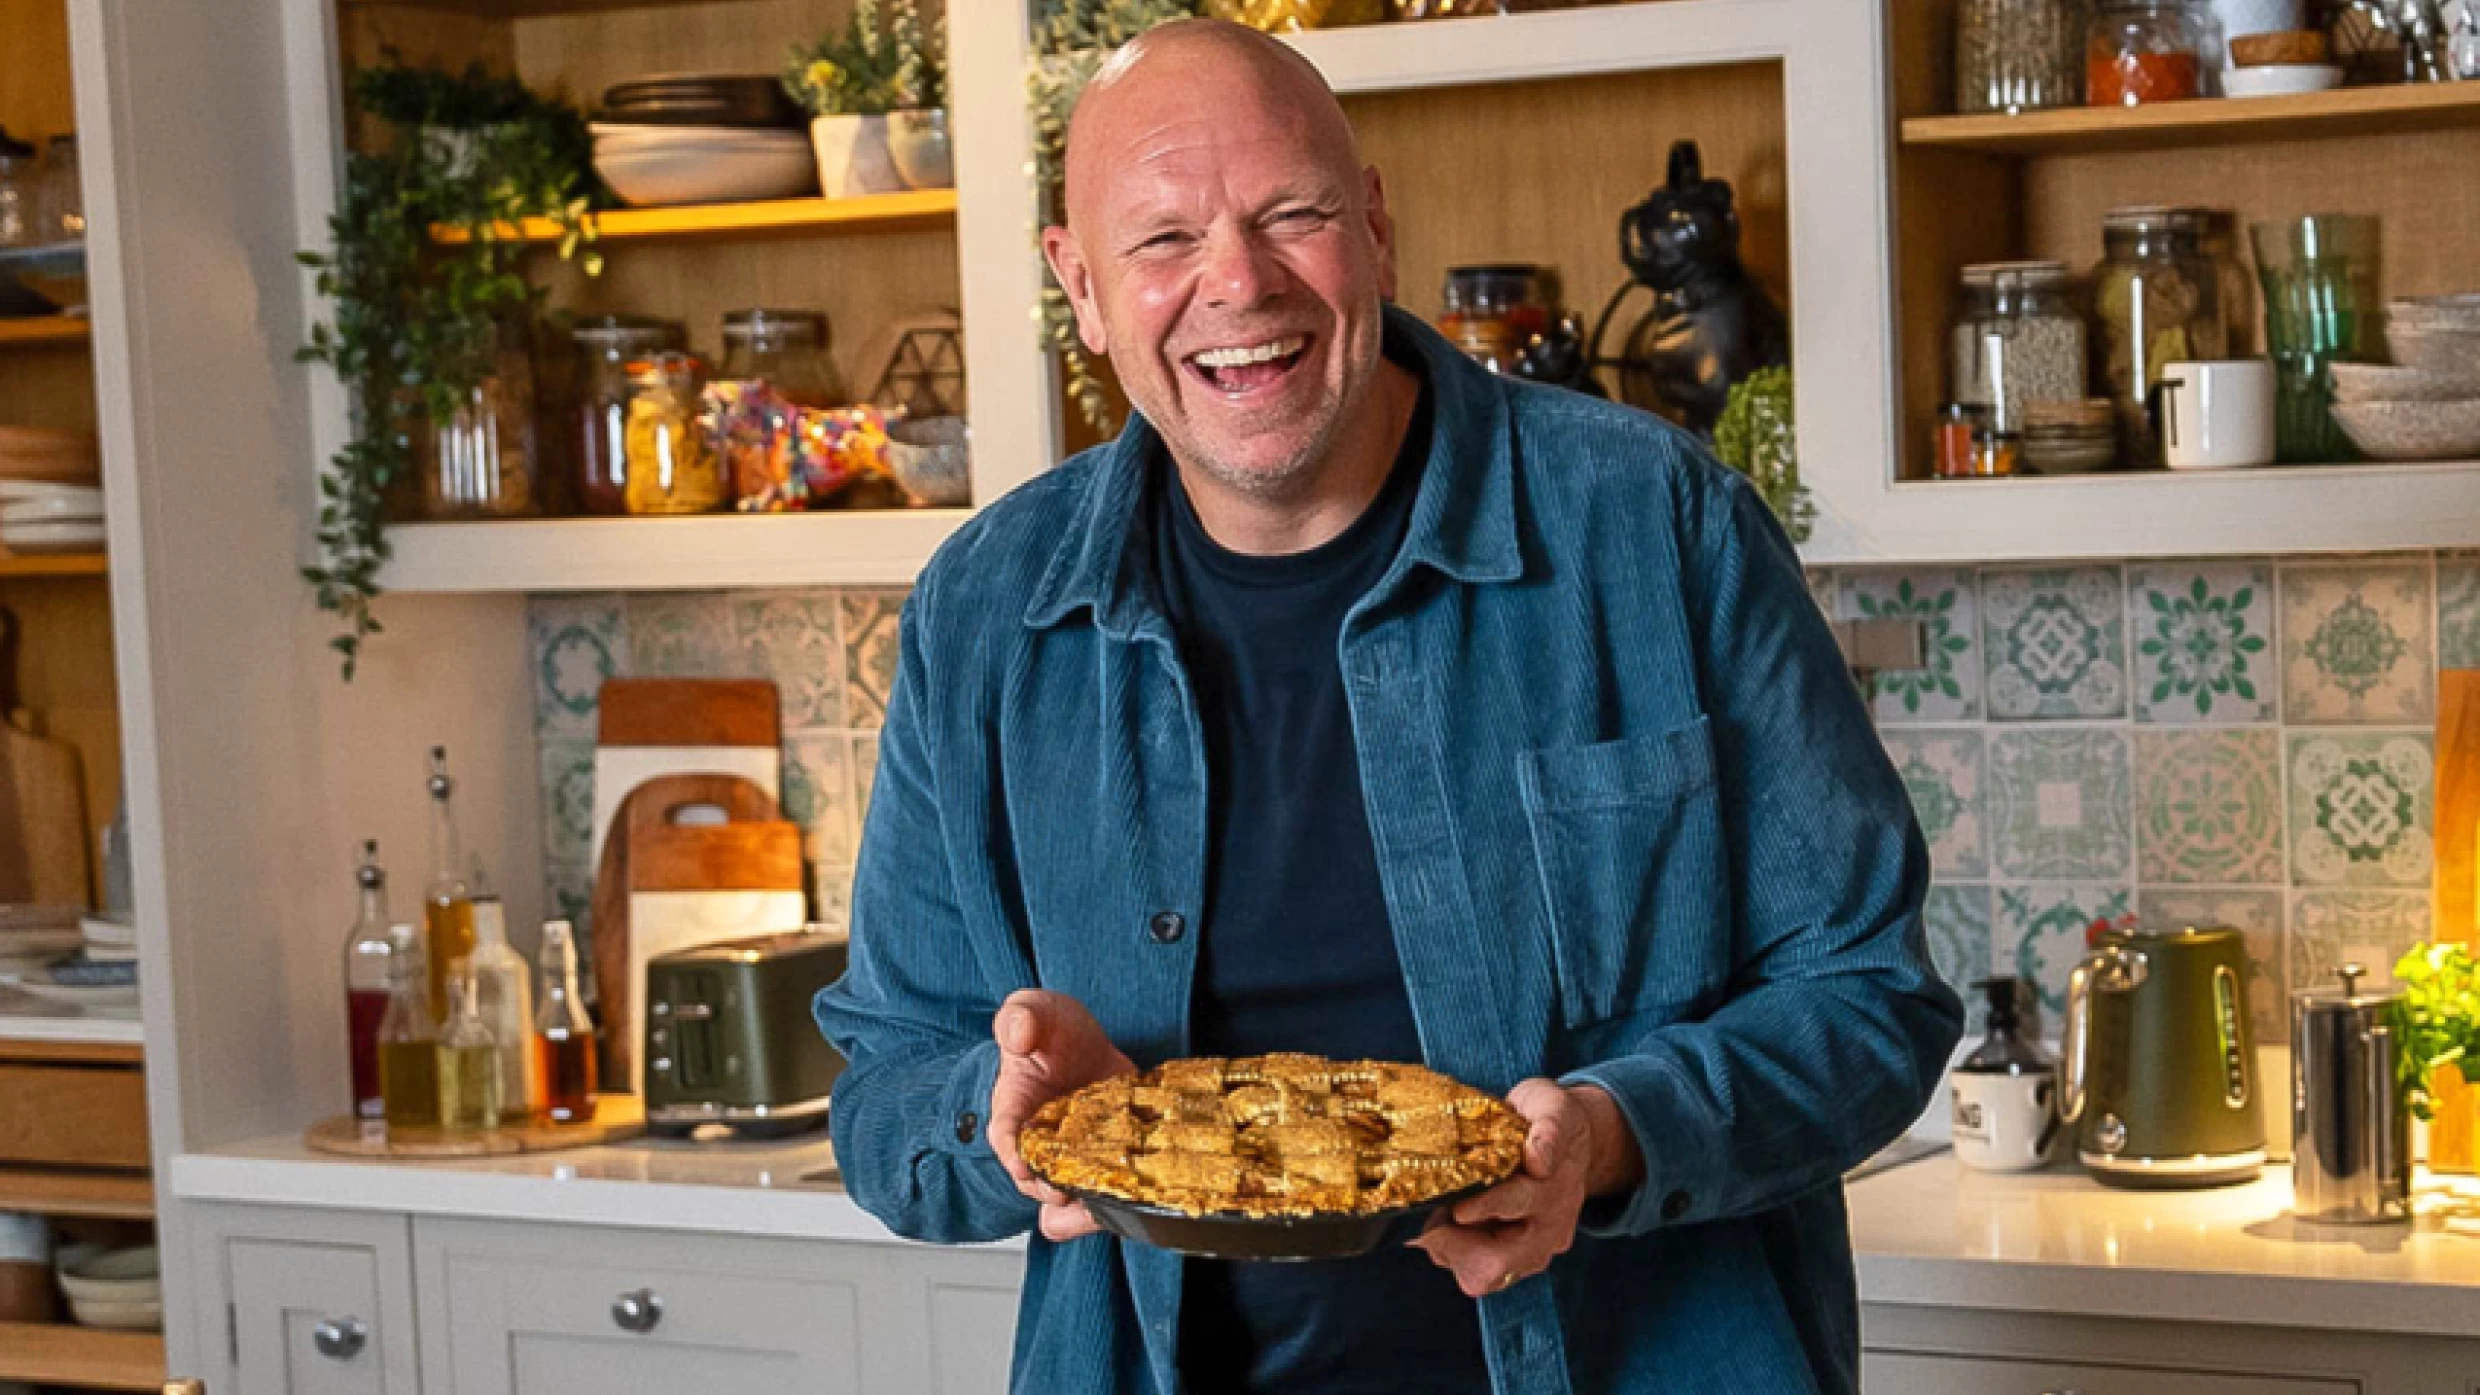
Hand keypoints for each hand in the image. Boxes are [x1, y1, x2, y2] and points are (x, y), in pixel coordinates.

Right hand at [985, 989, 1135, 1242]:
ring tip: (1102, 1212)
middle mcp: (1041, 1142)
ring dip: (1084, 1210)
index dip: (1014, 1155)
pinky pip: (1108, 1189)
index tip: (1025, 1165)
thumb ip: (1020, 1018)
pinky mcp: (1109, 1156)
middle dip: (1053, 1191)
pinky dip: (1119, 1201)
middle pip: (1038, 1182)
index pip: (1006, 1138)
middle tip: (1071, 1194)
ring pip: (1071, 1197)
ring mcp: (1075, 1154)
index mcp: (1013, 1110)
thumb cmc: (1048, 1029)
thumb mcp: (1031, 1010)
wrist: (1083, 1039)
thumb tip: (1019, 1034)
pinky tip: (1136, 1201)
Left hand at [1411, 1080, 1639, 1298]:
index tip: (1458, 1209)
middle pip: (1497, 1262)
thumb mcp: (1551, 1107)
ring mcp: (1535, 1251)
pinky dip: (1455, 1253)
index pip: (1518, 1203)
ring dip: (1451, 1250)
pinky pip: (1478, 1273)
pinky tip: (1450, 1221)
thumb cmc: (1549, 1117)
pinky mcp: (1517, 1261)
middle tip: (1431, 1216)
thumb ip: (1548, 1131)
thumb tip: (1538, 1162)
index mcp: (1556, 1189)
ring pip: (1483, 1275)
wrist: (1570, 1144)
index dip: (1485, 1207)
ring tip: (1439, 1213)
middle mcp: (1549, 1229)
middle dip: (1455, 1245)